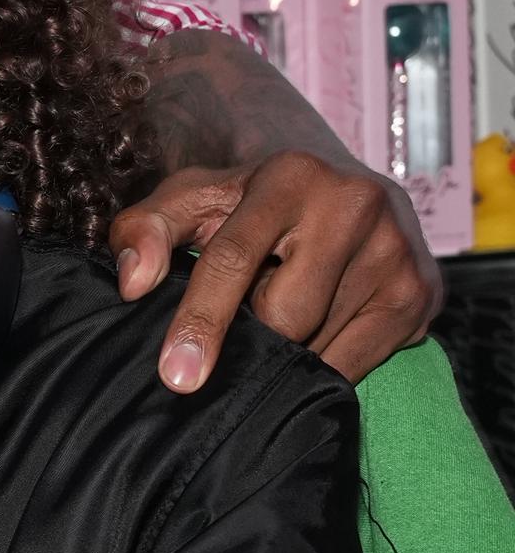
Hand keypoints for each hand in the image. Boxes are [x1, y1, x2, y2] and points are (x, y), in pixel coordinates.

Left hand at [112, 151, 441, 391]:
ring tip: (284, 314)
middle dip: (252, 331)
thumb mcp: (191, 201)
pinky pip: (356, 363)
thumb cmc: (249, 204)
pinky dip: (322, 363)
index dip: (201, 320)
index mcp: (289, 176)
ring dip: (286, 350)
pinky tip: (315, 333)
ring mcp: (395, 252)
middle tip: (248, 313)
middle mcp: (353, 205)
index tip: (176, 375)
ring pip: (320, 346)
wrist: (341, 192)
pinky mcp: (421, 295)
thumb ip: (144, 229)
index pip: (233, 258)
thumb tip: (131, 284)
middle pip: (282, 315)